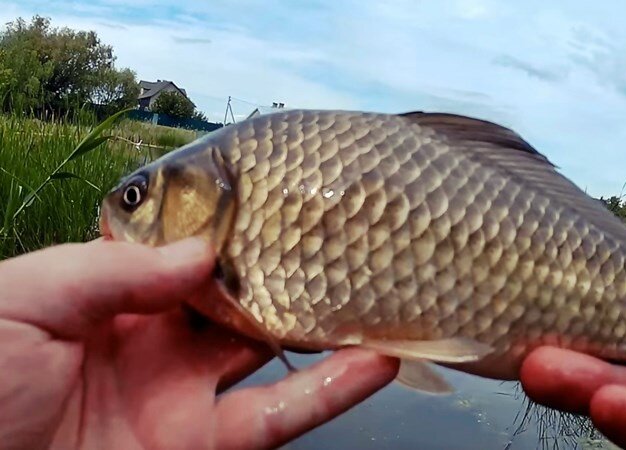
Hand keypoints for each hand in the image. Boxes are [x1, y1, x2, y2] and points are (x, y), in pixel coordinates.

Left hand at [0, 238, 398, 449]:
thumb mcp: (21, 302)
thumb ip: (110, 271)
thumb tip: (203, 252)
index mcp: (112, 298)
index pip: (187, 253)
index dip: (232, 227)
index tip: (281, 197)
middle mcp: (159, 342)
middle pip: (240, 296)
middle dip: (287, 266)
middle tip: (343, 235)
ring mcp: (186, 396)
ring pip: (272, 353)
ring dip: (327, 324)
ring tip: (380, 287)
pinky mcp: (204, 446)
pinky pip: (277, 418)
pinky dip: (331, 392)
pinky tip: (376, 361)